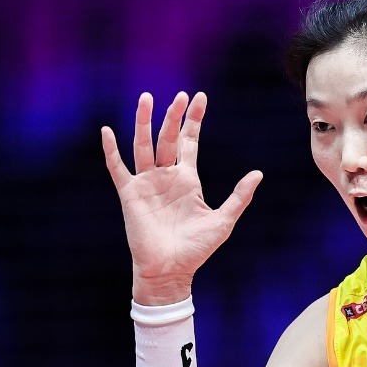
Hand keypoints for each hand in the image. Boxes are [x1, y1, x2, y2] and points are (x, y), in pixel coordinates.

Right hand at [101, 91, 262, 304]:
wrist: (171, 270)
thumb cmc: (197, 249)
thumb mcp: (224, 220)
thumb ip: (239, 196)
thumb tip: (258, 173)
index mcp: (188, 180)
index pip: (190, 142)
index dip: (194, 120)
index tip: (200, 98)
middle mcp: (166, 177)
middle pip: (168, 138)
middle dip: (174, 116)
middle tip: (180, 95)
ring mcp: (147, 184)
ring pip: (144, 145)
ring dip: (144, 123)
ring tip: (146, 98)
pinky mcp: (130, 194)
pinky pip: (118, 168)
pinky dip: (111, 150)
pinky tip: (108, 131)